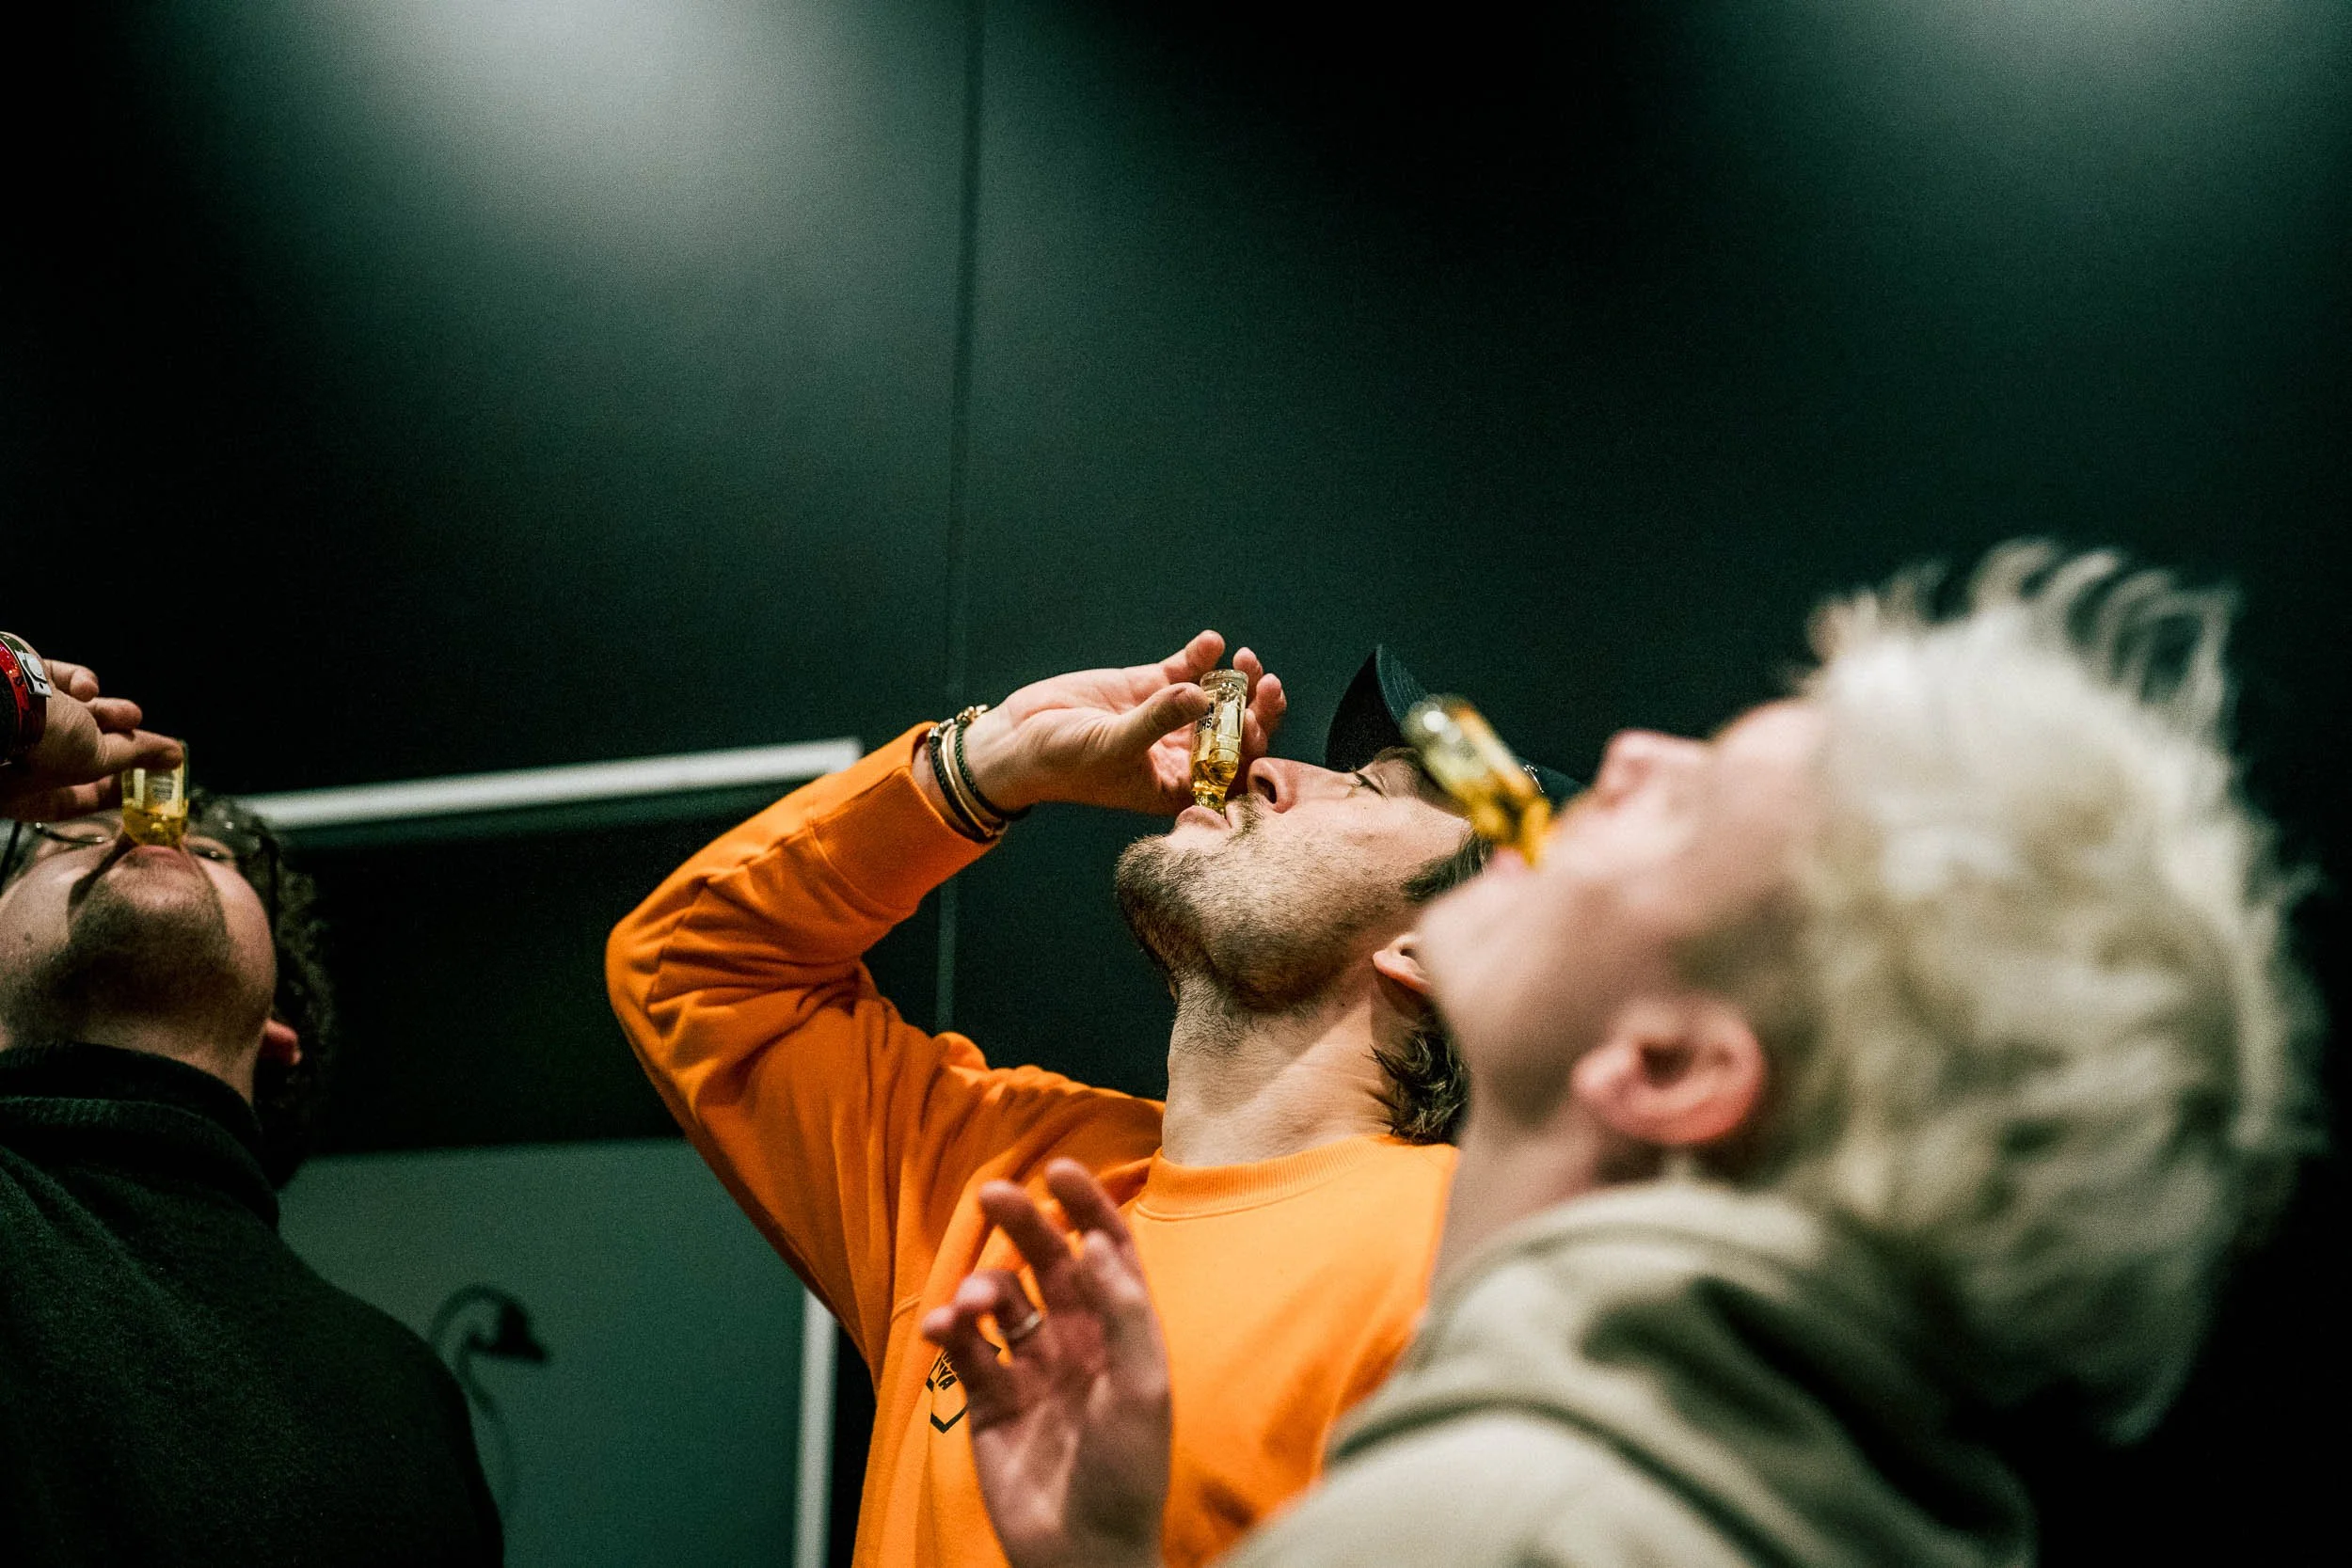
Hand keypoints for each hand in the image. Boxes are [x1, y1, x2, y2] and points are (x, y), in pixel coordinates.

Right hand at [0, 651, 183, 822]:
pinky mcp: (19, 679)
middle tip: (139, 739)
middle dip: (115, 743)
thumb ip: (136, 756)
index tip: (143, 782)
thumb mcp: (95, 759)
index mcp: (25, 791)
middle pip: (75, 752)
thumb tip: (174, 757)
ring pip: (71, 714)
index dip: (110, 791)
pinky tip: (84, 688)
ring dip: (107, 712)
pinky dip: (77, 681)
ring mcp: (18, 716)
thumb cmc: (41, 744)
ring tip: (131, 714)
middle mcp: (18, 755)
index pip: (73, 799)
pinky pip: (54, 679)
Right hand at [921, 1160, 1171, 1567]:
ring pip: (999, 1303)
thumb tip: (1096, 1241)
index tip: (1060, 1169)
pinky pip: (964, 1352)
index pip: (1106, 1250)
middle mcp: (1077, 1341)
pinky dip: (949, 1331)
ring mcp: (1031, 1369)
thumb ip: (1125, 1310)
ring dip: (982, 1287)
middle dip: (1022, 1224)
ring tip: (973, 1304)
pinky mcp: (989, 1402)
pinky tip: (942, 1329)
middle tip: (994, 1193)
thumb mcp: (1144, 1387)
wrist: (1084, 1554)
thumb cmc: (1129, 1474)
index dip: (1087, 1206)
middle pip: (1047, 1263)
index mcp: (1122, 1331)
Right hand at [954, 631, 1286, 815]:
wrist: (1019, 741)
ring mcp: (1166, 718)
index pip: (1231, 772)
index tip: (1253, 723)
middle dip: (1256, 711)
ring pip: (1217, 699)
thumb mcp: (1112, 747)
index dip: (1251, 749)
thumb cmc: (1063, 763)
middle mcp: (1179, 753)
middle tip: (1267, 686)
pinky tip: (1210, 642)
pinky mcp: (1148, 687)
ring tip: (1243, 659)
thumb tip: (1200, 695)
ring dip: (1236, 680)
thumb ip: (1156, 721)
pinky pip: (1186, 670)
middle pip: (1234, 733)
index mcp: (1177, 785)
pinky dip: (1201, 656)